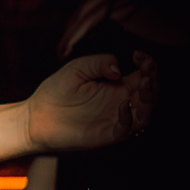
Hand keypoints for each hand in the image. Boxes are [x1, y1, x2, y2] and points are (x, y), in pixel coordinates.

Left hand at [24, 50, 156, 151]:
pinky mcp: (105, 135)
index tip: (138, 54)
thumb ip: (98, 63)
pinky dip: (128, 119)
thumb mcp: (78, 68)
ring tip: (144, 84)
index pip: (143, 77)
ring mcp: (114, 120)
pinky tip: (123, 105)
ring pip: (145, 115)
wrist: (36, 116)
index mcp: (117, 86)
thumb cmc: (56, 91)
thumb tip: (119, 70)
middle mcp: (120, 103)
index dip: (148, 65)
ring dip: (149, 100)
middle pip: (150, 95)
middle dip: (153, 81)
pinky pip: (125, 131)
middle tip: (146, 69)